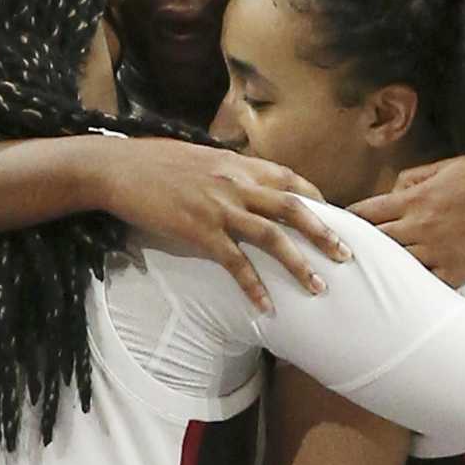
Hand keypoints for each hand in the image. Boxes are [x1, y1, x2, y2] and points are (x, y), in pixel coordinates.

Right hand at [91, 138, 348, 311]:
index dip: (318, 199)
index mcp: (240, 164)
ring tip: (320, 286)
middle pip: (295, 208)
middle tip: (348, 255)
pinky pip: (235, 263)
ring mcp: (220, 208)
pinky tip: (266, 307)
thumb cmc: (155, 162)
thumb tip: (248, 184)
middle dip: (325, 232)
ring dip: (300, 263)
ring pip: (273, 237)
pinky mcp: (199, 231)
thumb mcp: (203, 158)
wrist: (116, 167)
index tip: (335, 217)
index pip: (292, 180)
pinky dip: (253, 286)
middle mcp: (237, 183)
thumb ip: (231, 171)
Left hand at [349, 153, 464, 286]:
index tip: (339, 224)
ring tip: (368, 275)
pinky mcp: (458, 272)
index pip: (367, 212)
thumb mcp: (446, 165)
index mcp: (416, 200)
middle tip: (344, 253)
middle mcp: (422, 227)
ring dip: (383, 268)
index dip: (349, 219)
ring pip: (396, 266)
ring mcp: (439, 253)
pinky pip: (426, 284)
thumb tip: (393, 191)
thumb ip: (414, 177)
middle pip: (376, 242)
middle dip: (360, 245)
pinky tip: (405, 290)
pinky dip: (415, 286)